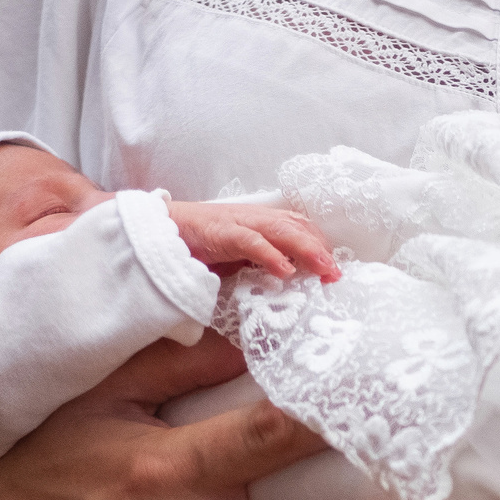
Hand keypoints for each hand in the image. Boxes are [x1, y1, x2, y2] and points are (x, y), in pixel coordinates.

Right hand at [169, 200, 340, 281]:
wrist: (162, 227)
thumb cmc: (201, 242)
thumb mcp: (239, 255)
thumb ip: (261, 263)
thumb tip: (287, 281)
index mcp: (262, 222)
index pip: (300, 228)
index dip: (320, 246)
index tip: (335, 270)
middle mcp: (256, 218)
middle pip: (297, 228)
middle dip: (321, 251)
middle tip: (337, 275)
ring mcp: (240, 223)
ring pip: (281, 231)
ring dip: (306, 251)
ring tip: (323, 270)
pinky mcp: (221, 233)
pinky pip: (250, 242)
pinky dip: (270, 254)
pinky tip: (284, 270)